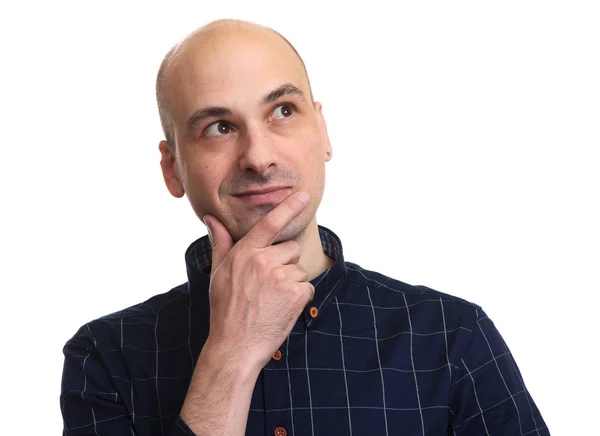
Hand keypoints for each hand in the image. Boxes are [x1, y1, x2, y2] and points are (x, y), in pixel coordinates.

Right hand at [202, 191, 314, 370]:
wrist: (235, 346)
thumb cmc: (225, 309)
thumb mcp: (218, 273)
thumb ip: (220, 242)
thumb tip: (211, 218)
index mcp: (244, 253)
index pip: (270, 223)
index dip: (289, 207)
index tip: (304, 196)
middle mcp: (263, 261)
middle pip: (291, 248)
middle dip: (286, 263)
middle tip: (268, 284)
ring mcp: (280, 278)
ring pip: (300, 269)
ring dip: (292, 282)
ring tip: (272, 299)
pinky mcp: (295, 294)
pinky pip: (307, 287)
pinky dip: (300, 298)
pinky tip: (282, 308)